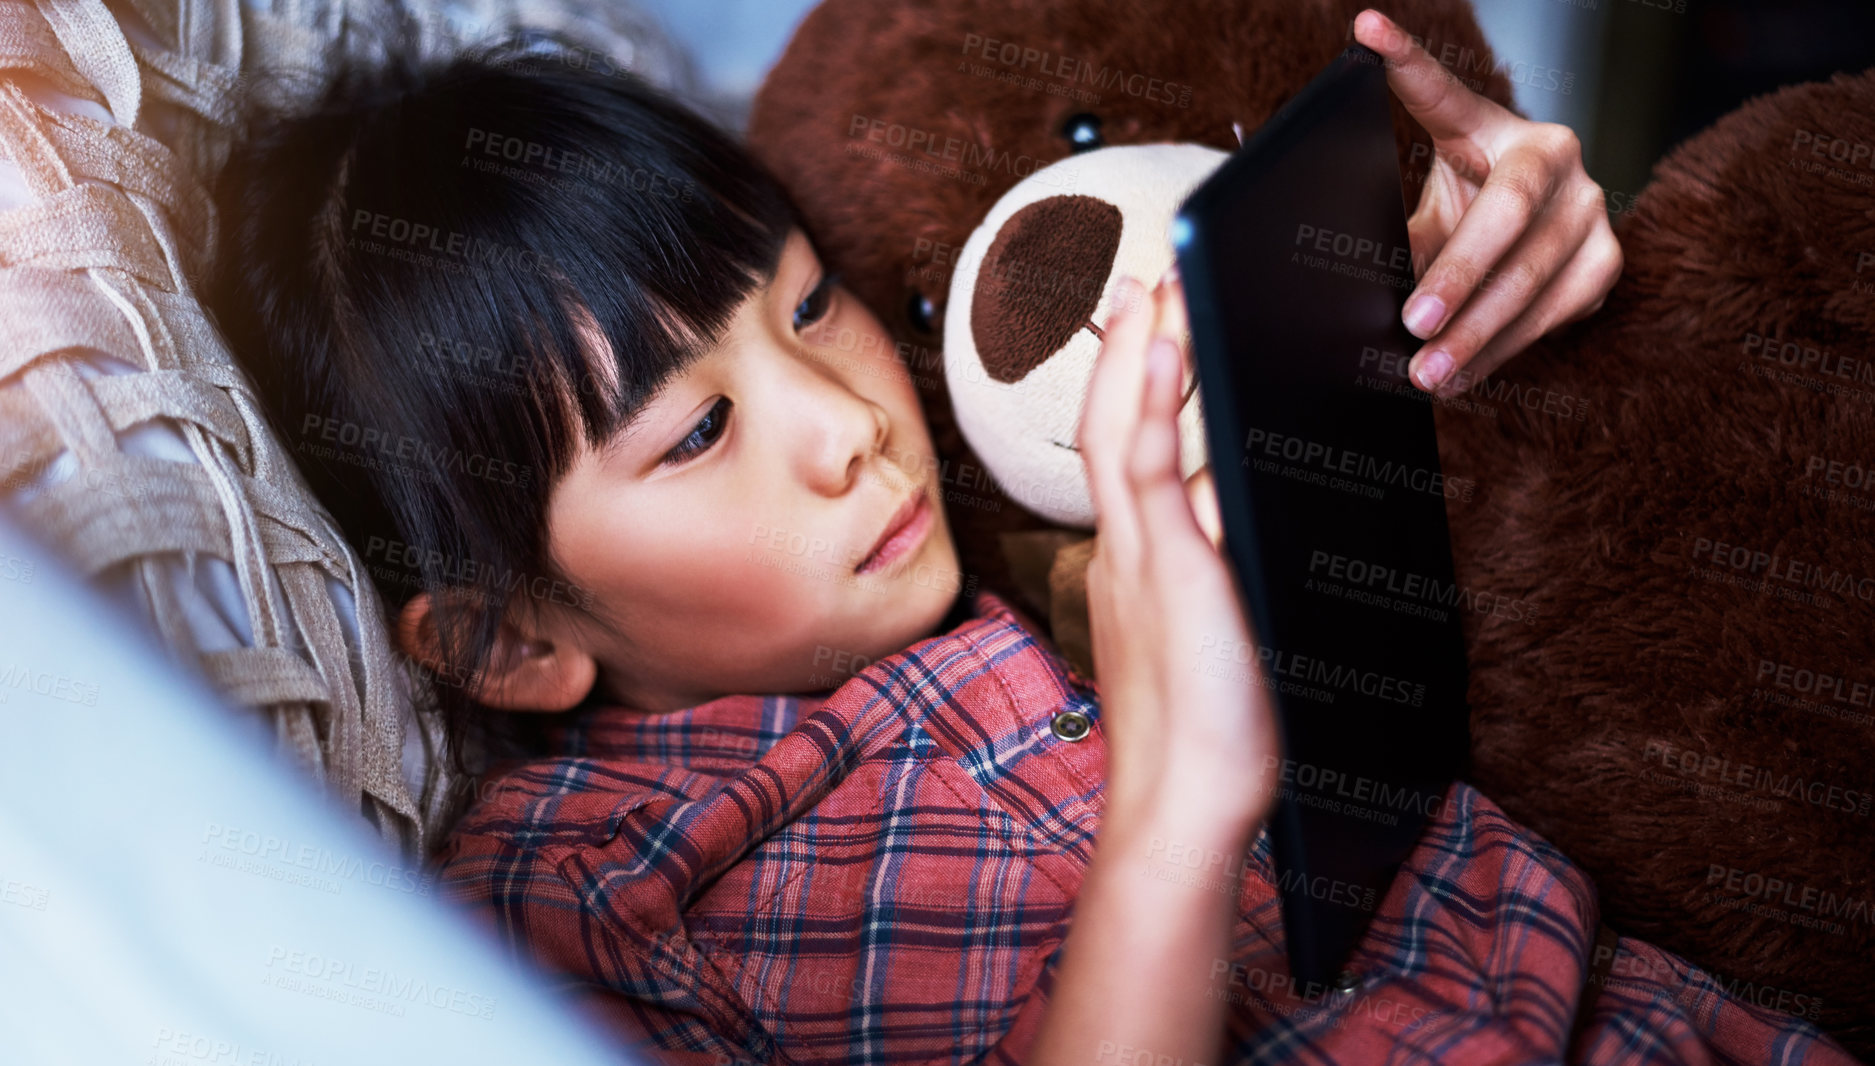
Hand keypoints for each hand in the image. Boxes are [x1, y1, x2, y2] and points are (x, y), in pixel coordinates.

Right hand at [1077, 274, 1277, 827]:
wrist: (1187, 804)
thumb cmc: (1212, 733)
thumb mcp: (1222, 631)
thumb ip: (1226, 570)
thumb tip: (1254, 510)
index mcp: (1137, 561)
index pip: (1121, 451)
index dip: (1130, 382)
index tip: (1146, 325)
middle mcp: (1126, 548)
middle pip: (1109, 421)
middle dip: (1127, 344)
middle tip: (1143, 278)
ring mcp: (1140, 554)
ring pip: (1123, 427)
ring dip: (1142, 346)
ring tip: (1163, 283)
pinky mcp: (1169, 567)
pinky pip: (1150, 467)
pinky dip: (1155, 398)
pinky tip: (1174, 345)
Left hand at [1354, 9, 1622, 396]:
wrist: (1535, 248)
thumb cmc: (1468, 216)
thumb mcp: (1433, 213)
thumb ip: (1406, 237)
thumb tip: (1363, 283)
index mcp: (1497, 127)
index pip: (1446, 95)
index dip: (1408, 63)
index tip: (1367, 32)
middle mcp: (1555, 154)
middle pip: (1507, 216)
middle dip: (1458, 277)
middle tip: (1412, 322)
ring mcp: (1591, 208)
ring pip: (1532, 278)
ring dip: (1475, 334)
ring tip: (1426, 372)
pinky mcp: (1607, 262)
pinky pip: (1552, 315)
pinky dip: (1500, 351)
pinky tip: (1463, 375)